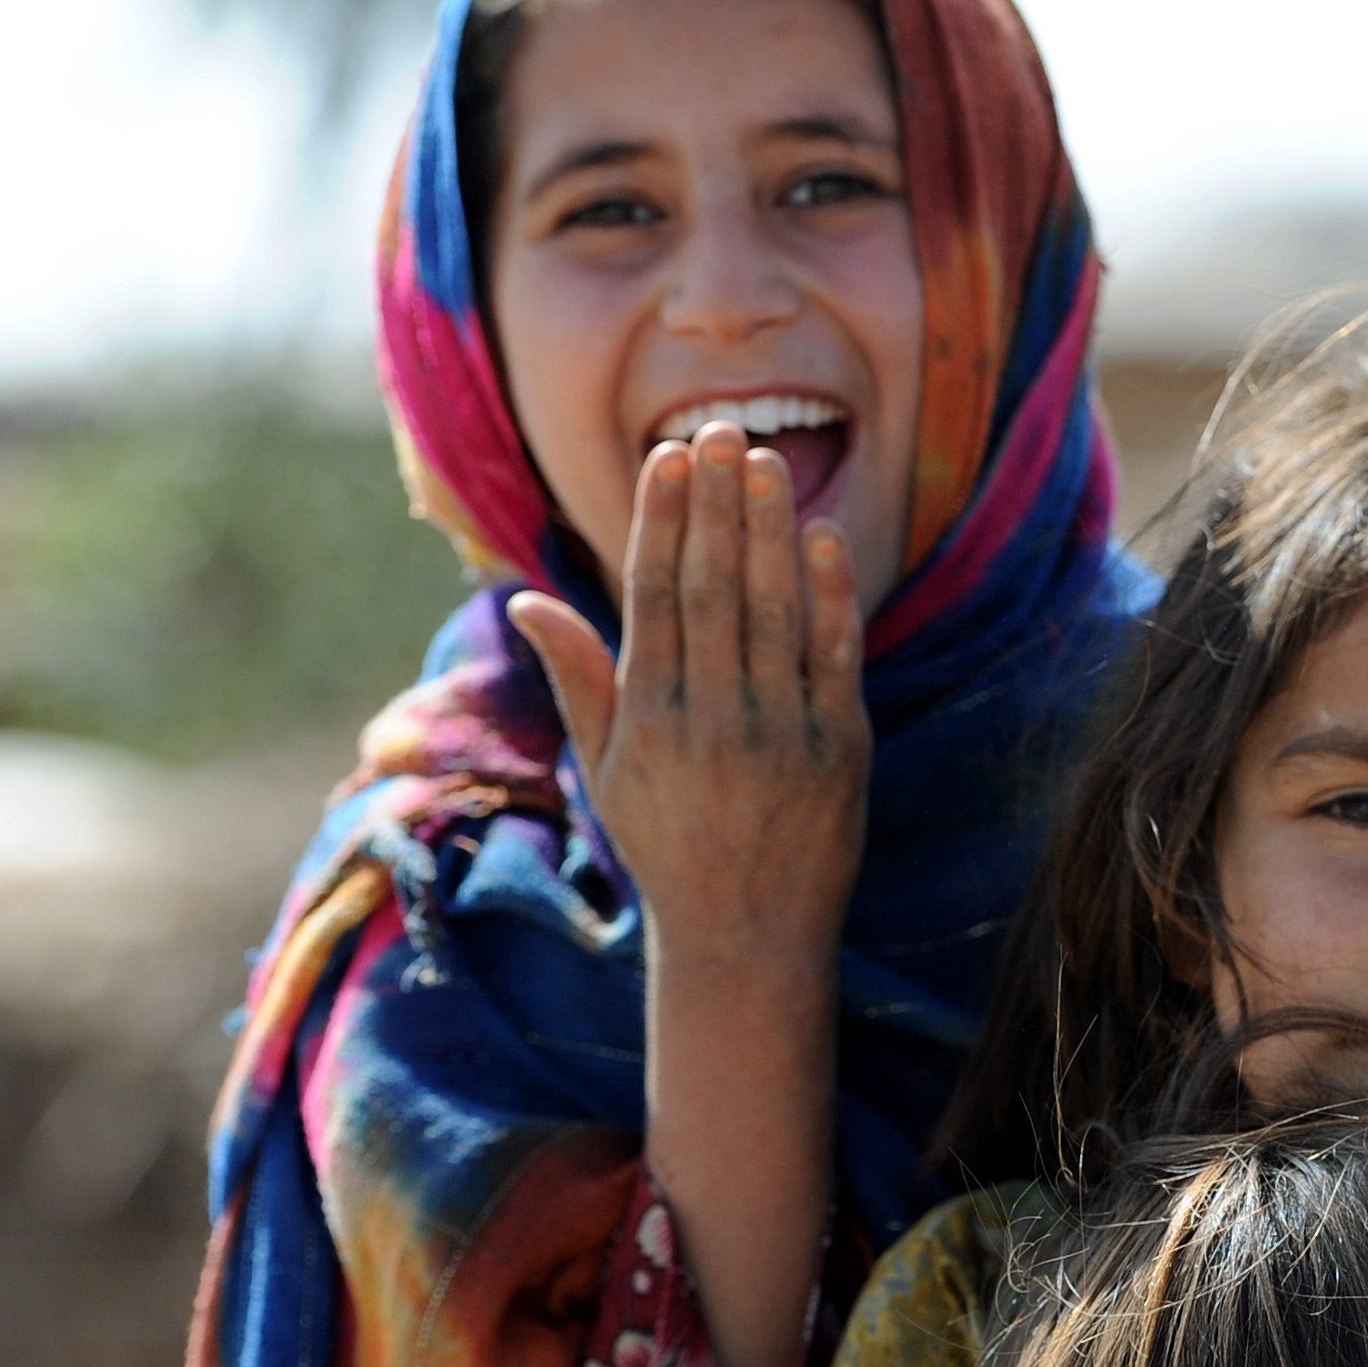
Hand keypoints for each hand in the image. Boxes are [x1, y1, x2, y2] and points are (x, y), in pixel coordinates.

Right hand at [506, 419, 867, 970]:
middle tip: (720, 429)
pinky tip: (823, 537)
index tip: (669, 458)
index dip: (663, 521)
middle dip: (717, 505)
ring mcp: (780, 734)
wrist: (748, 938)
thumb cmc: (669, 846)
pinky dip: (830, 596)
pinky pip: (834, 657)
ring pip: (773, 612)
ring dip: (771, 531)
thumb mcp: (607, 768)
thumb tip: (527, 599)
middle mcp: (712, 720)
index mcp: (649, 718)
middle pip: (714, 589)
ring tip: (768, 461)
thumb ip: (579, 677)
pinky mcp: (840, 751)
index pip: (655, 597)